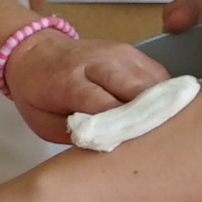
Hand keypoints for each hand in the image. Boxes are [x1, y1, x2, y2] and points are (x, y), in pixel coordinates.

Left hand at [0, 31, 164, 139]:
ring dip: (163, 108)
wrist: (36, 52)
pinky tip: (161, 115)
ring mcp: (120, 54)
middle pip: (137, 90)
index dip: (123, 128)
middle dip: (151, 118)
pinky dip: (164, 96)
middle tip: (159, 145)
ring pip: (154, 81)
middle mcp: (98, 62)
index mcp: (70, 81)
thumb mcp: (44, 123)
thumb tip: (112, 147)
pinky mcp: (134, 52)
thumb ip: (78, 135)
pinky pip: (158, 75)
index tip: (135, 149)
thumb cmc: (39, 93)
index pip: (105, 104)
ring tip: (165, 132)